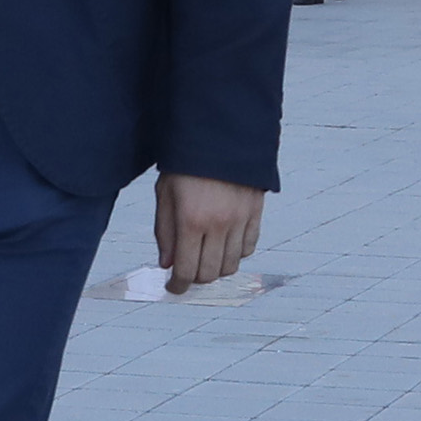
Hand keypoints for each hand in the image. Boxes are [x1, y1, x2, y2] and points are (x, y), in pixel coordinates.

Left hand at [154, 172, 264, 290]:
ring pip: (231, 265)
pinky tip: (224, 245)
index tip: (173, 288)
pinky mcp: (255, 212)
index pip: (185, 270)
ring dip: (216, 268)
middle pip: (209, 273)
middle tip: (187, 272)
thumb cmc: (187, 161)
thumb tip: (167, 264)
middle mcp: (218, 224)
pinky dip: (236, 253)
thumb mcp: (166, 194)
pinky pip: (248, 247)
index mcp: (191, 220)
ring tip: (205, 258)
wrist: (219, 133)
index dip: (177, 286)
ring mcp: (240, 219)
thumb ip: (165, 232)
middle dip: (195, 279)